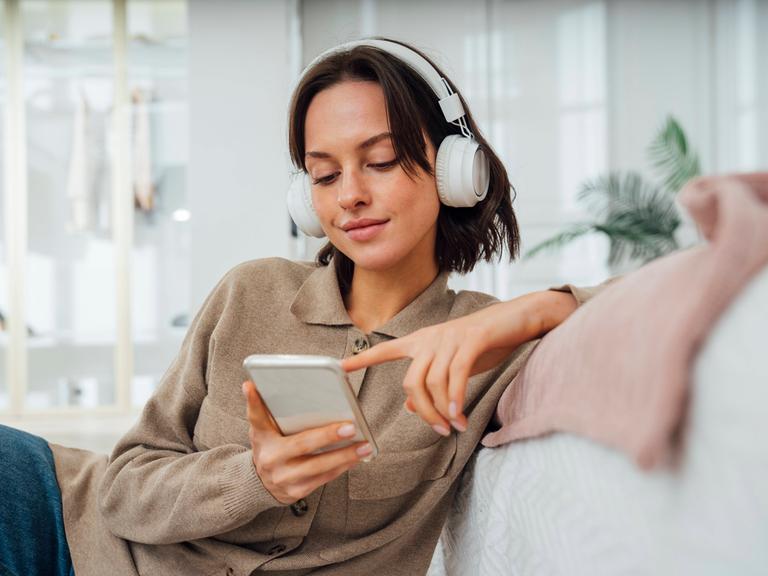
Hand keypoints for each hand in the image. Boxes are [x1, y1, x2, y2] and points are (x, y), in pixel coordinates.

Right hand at [242, 381, 371, 503]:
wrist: (259, 485)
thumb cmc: (267, 448)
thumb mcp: (259, 430)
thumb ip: (258, 409)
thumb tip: (249, 385)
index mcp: (263, 440)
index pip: (258, 419)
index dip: (255, 404)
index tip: (251, 386)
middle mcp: (272, 460)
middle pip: (302, 445)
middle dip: (328, 436)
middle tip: (350, 427)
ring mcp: (285, 479)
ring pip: (318, 466)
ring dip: (344, 456)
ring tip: (364, 445)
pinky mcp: (298, 491)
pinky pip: (323, 478)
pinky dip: (341, 467)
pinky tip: (356, 457)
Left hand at [342, 291, 577, 434]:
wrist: (517, 318)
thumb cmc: (484, 343)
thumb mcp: (452, 364)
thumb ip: (429, 382)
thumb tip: (408, 406)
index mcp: (421, 341)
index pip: (385, 350)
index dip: (362, 359)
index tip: (340, 367)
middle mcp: (430, 338)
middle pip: (410, 382)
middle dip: (422, 412)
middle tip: (439, 430)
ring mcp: (450, 338)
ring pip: (432, 382)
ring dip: (441, 411)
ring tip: (454, 425)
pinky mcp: (471, 340)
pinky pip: (455, 374)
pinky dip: (455, 398)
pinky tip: (458, 413)